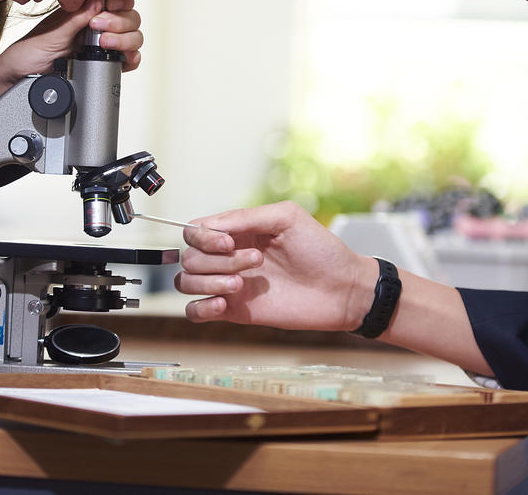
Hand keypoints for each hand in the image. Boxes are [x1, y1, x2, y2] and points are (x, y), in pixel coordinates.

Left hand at [0, 0, 143, 104]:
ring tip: (104, 44)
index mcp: (84, 10)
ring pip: (134, 36)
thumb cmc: (28, 54)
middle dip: (120, 21)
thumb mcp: (52, 32)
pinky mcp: (105, 64)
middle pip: (130, 16)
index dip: (119, 0)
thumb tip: (99, 0)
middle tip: (98, 27)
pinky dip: (131, 57)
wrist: (19, 80)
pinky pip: (129, 59)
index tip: (109, 6)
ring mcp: (103, 45)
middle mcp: (97, 26)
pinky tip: (120, 58)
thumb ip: (77, 18)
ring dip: (125, 39)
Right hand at [175, 201, 377, 331]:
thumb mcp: (287, 217)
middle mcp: (229, 256)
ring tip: (241, 285)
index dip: (203, 236)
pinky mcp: (234, 311)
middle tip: (255, 263)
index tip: (228, 242)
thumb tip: (211, 225)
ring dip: (208, 283)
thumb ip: (247, 216)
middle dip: (216, 260)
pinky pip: (194, 312)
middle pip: (190, 256)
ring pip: (186, 282)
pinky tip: (223, 304)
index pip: (195, 230)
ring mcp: (229, 284)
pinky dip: (200, 307)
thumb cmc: (321, 250)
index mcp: (239, 231)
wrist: (341, 289)